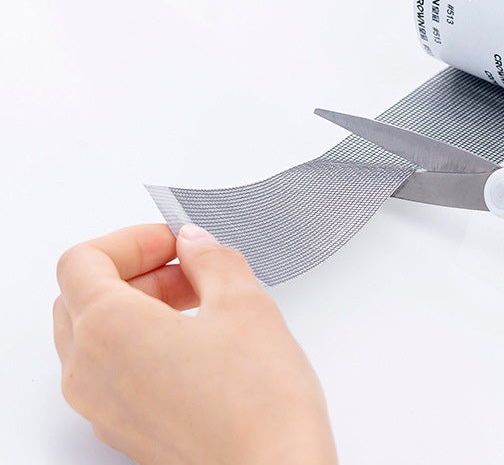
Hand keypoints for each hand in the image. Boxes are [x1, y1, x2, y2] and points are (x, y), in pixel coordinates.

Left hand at [54, 224, 337, 463]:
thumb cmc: (258, 402)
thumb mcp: (243, 302)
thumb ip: (211, 258)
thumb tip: (195, 242)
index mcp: (107, 330)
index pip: (82, 261)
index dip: (130, 239)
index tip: (173, 240)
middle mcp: (89, 373)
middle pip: (80, 297)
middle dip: (134, 269)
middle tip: (186, 264)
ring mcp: (104, 408)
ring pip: (93, 335)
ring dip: (138, 304)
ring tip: (199, 299)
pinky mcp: (126, 429)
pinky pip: (111, 370)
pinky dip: (140, 341)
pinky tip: (196, 339)